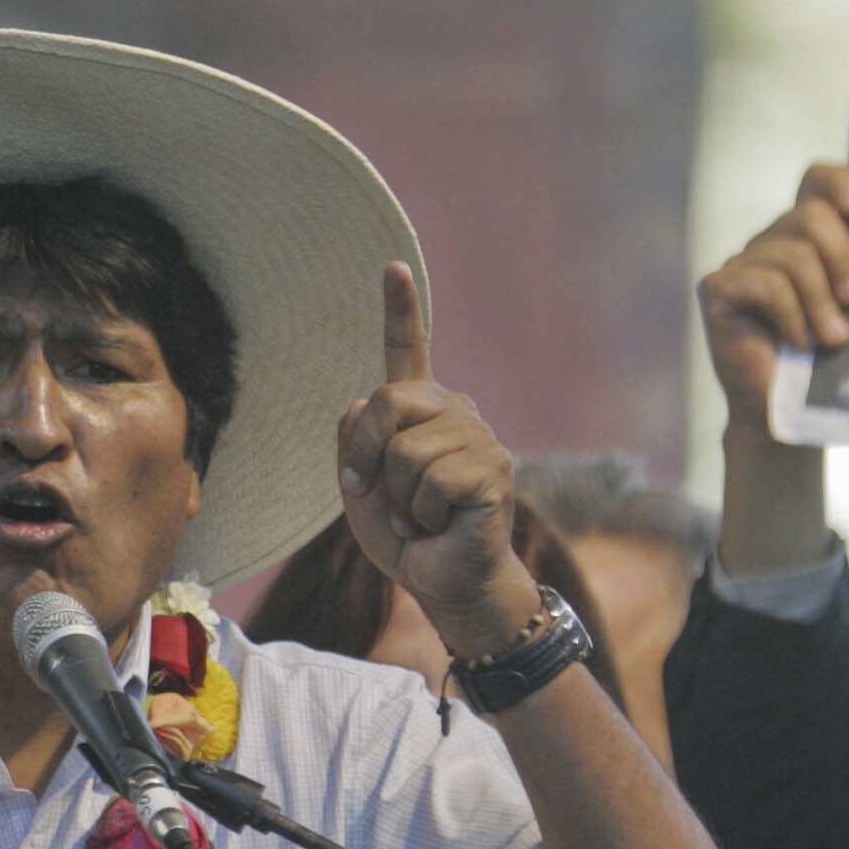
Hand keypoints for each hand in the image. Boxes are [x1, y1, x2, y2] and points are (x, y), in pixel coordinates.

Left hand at [337, 263, 532, 661]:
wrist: (443, 583)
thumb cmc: (405, 536)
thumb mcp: (360, 486)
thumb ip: (355, 440)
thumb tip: (367, 401)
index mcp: (422, 411)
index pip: (409, 352)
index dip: (401, 309)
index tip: (393, 266)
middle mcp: (455, 413)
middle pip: (388, 401)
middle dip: (366, 455)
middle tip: (377, 494)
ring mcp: (479, 438)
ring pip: (406, 451)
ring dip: (397, 499)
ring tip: (419, 517)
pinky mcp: (493, 470)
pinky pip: (431, 481)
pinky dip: (421, 515)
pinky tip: (439, 526)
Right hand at [696, 164, 848, 431]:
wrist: (790, 414)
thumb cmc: (829, 361)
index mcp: (806, 237)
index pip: (816, 181)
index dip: (839, 182)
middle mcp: (771, 241)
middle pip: (810, 214)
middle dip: (843, 255)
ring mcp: (741, 263)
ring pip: (791, 254)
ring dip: (821, 300)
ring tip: (835, 339)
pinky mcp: (717, 289)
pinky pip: (765, 283)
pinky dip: (791, 315)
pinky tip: (799, 342)